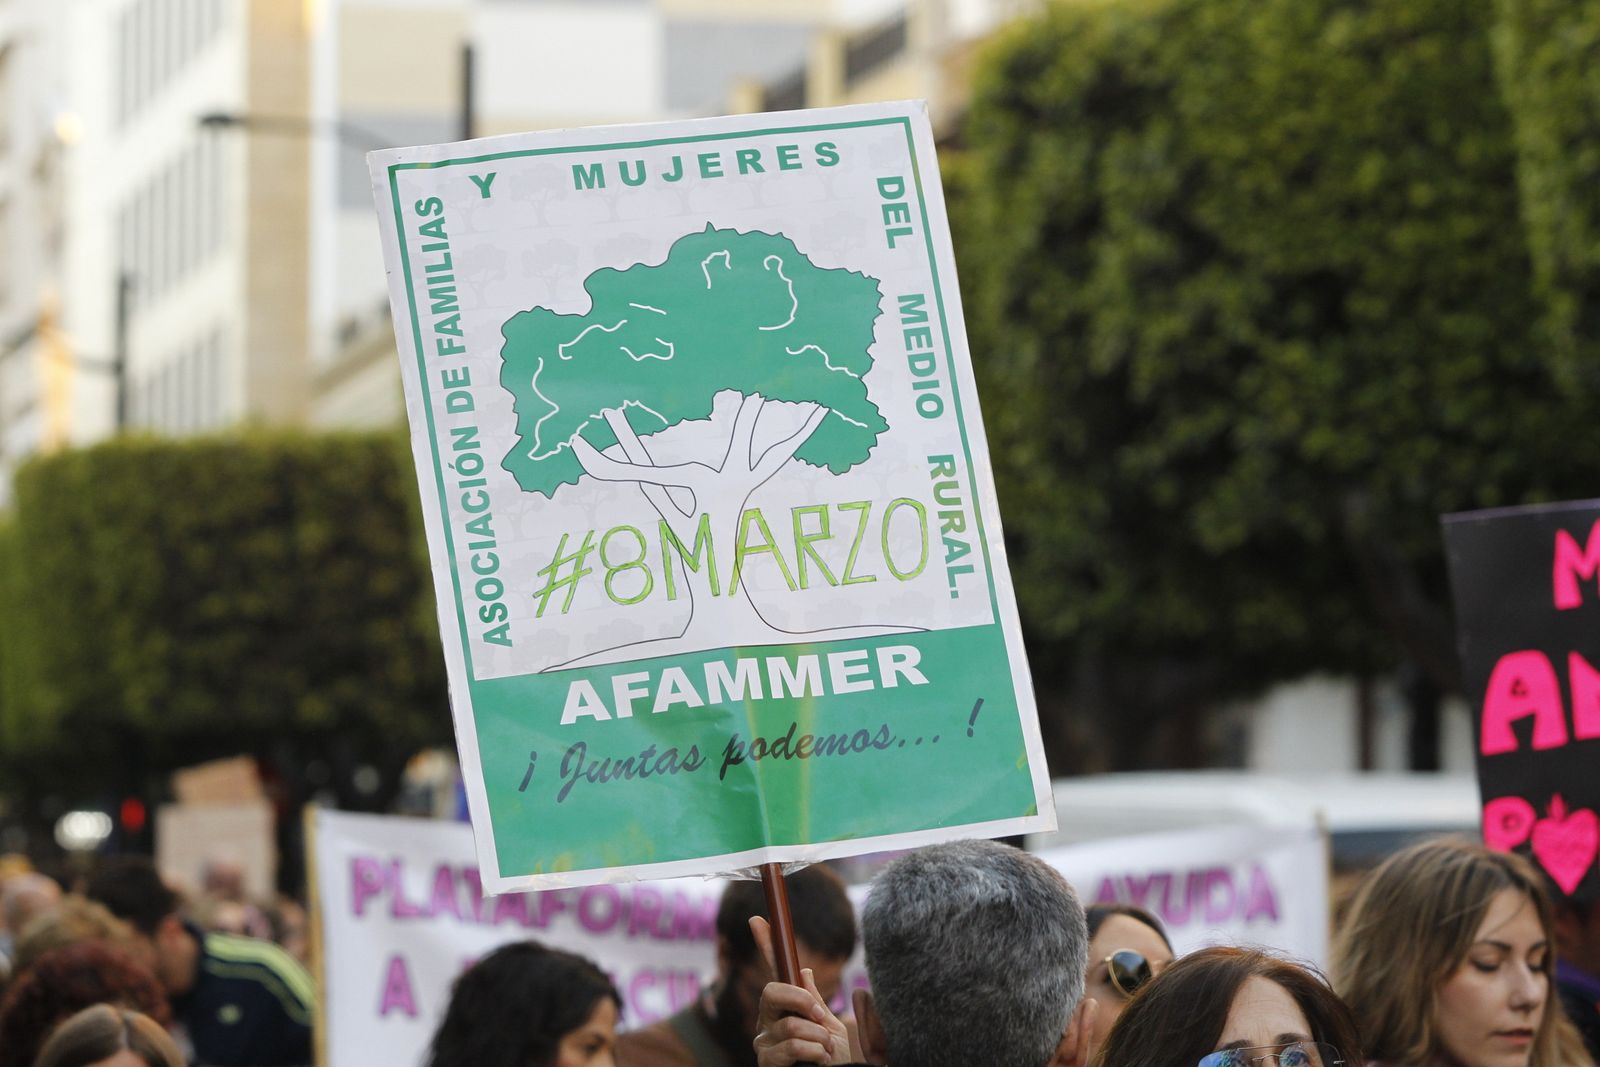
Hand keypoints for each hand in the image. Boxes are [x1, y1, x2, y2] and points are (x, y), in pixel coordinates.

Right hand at [750, 916, 852, 1065]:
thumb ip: (814, 1001)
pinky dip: (814, 1053)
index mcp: (784, 1007)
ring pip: (790, 1024)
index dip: (765, 943)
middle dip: (801, 1001)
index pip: (773, 972)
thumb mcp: (828, 1027)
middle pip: (772, 991)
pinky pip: (791, 1046)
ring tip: (825, 1052)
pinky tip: (819, 1062)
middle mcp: (767, 1021)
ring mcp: (763, 1042)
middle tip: (820, 1017)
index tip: (757, 919)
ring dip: (818, 1038)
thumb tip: (804, 970)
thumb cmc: (832, 1060)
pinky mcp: (765, 1062)